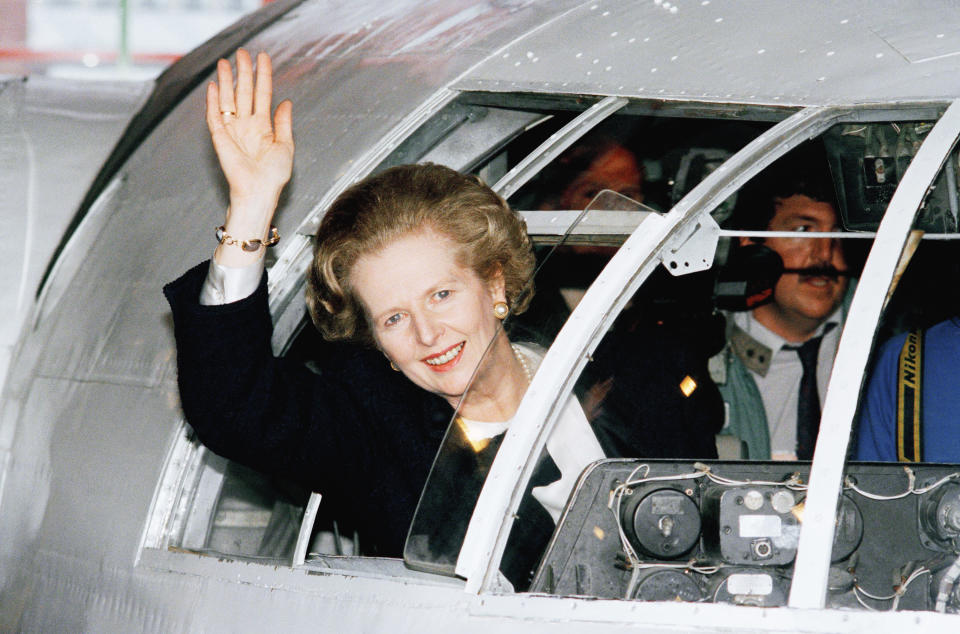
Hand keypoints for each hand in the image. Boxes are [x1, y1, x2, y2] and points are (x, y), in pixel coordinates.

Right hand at [207, 49, 293, 245]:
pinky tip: (214, 85)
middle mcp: (247, 125)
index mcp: (264, 127)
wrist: (260, 192)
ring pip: (228, 99)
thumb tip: (286, 101)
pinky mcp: (220, 138)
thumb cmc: (273, 176)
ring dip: (227, 80)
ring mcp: (232, 130)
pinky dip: (213, 101)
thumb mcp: (286, 145)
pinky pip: (214, 115)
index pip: (262, 94)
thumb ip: (284, 122)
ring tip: (226, 62)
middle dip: (243, 72)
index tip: (264, 57)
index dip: (263, 75)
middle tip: (243, 52)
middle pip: (244, 92)